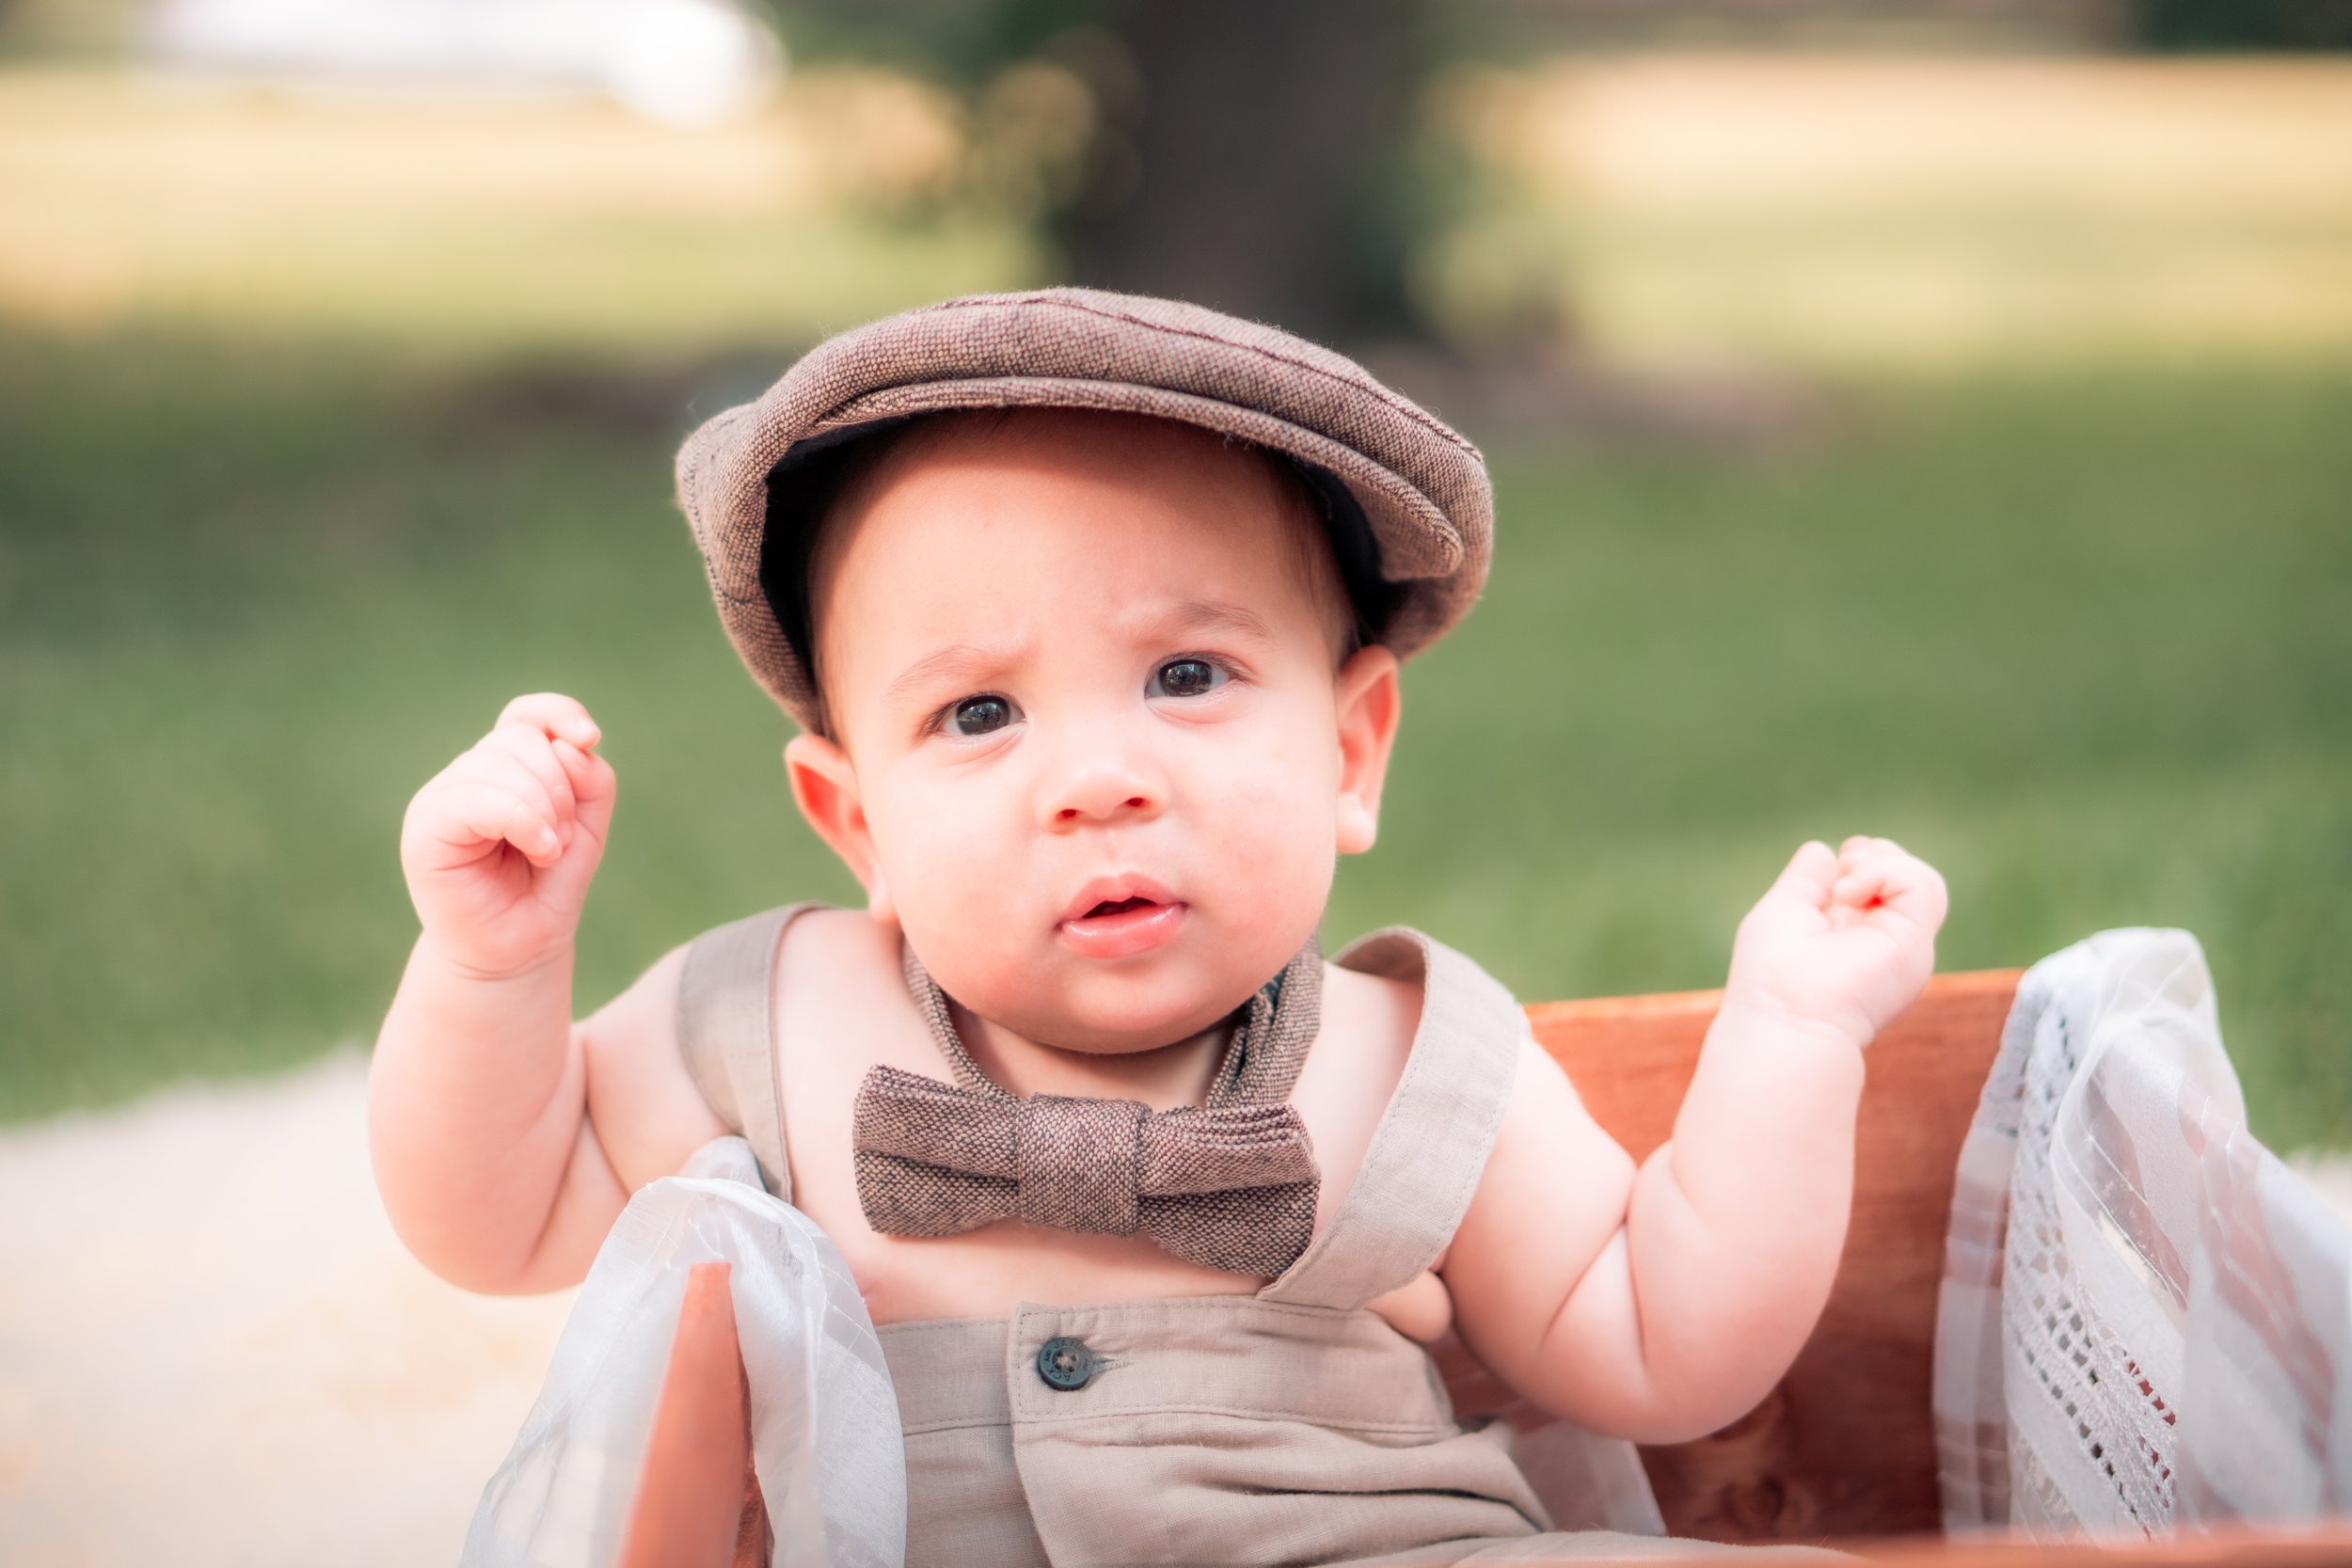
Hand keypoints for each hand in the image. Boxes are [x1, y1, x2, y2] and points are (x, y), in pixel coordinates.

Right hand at [399, 693, 617, 978]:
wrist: (517, 948)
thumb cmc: (547, 886)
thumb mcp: (587, 827)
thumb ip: (591, 780)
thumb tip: (570, 745)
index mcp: (505, 767)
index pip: (526, 714)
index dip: (559, 712)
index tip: (590, 738)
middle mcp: (469, 773)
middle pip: (523, 739)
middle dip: (562, 788)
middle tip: (563, 839)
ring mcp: (442, 795)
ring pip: (502, 763)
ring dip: (545, 809)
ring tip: (548, 853)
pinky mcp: (425, 824)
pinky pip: (477, 797)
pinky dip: (522, 819)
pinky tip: (540, 851)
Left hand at [1722, 837, 1947, 1048]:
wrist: (1787, 1016)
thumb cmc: (1773, 974)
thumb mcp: (1786, 911)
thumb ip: (1806, 882)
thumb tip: (1823, 850)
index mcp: (1857, 936)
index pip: (1883, 883)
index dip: (1863, 859)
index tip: (1834, 866)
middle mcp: (1886, 942)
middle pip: (1909, 878)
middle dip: (1876, 855)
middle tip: (1841, 875)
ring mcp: (1905, 944)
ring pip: (1923, 880)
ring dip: (1879, 863)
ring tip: (1843, 888)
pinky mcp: (1915, 941)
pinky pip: (1920, 883)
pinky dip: (1882, 872)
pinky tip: (1847, 895)